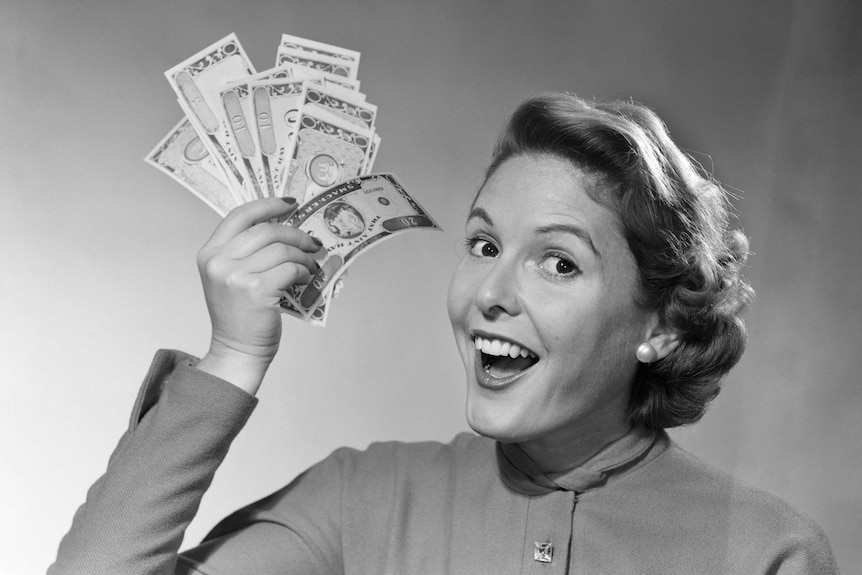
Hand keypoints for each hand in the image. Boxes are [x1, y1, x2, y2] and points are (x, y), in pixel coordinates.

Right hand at [195, 198, 321, 393]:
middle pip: (266, 230)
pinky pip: (290, 268)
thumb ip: (246, 252)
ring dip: (304, 256)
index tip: (290, 204)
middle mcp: (219, 261)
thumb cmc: (240, 315)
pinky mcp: (256, 289)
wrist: (237, 349)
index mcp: (210, 253)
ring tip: (311, 265)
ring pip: (282, 249)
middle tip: (312, 243)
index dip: (268, 205)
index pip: (240, 215)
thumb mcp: (230, 277)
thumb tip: (283, 227)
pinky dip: (304, 271)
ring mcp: (236, 275)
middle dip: (296, 234)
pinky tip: (306, 278)